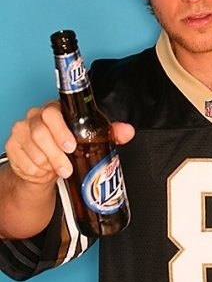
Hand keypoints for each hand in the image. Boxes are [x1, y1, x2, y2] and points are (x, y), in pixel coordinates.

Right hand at [5, 102, 135, 185]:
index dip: (61, 130)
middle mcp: (34, 118)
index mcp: (54, 110)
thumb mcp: (90, 139)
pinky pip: (23, 162)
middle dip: (55, 154)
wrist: (46, 166)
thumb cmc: (68, 146)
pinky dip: (36, 171)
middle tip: (67, 167)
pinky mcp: (12, 147)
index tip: (72, 146)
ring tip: (60, 170)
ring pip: (32, 150)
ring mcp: (21, 132)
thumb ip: (111, 133)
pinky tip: (45, 171)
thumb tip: (128, 131)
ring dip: (48, 164)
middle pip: (40, 132)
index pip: (52, 112)